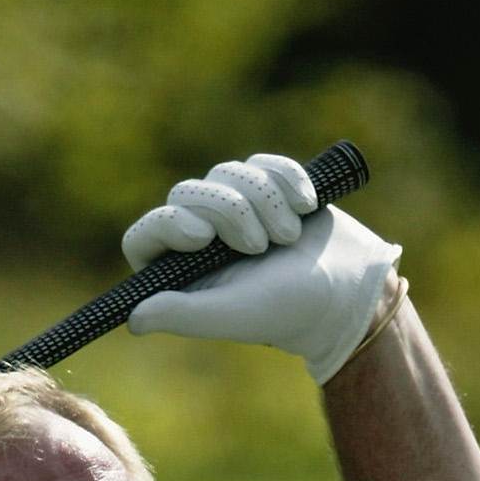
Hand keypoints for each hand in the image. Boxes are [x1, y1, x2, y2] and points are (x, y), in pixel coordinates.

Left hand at [122, 151, 403, 385]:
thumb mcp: (230, 313)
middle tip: (261, 246)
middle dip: (229, 211)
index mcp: (182, 271)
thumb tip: (131, 318)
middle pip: (188, 192)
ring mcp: (234, 206)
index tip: (202, 236)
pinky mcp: (267, 185)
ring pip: (228, 171)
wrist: (348, 290)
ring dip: (264, 199)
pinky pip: (263, 161)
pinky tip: (307, 206)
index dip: (168, 224)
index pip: (146, 235)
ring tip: (289, 236)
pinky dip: (288, 181)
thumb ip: (180, 313)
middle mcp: (201, 237)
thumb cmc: (286, 309)